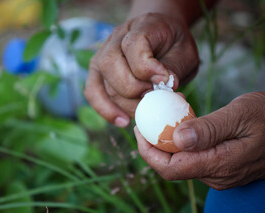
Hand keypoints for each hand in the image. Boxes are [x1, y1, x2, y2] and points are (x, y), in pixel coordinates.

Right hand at [84, 12, 198, 126]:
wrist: (161, 38)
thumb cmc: (173, 46)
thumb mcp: (184, 53)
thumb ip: (173, 68)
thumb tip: (163, 86)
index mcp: (140, 26)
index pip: (133, 46)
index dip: (148, 68)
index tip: (166, 81)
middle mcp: (115, 38)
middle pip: (111, 66)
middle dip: (134, 89)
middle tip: (154, 99)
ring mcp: (102, 55)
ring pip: (102, 83)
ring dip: (125, 103)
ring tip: (146, 112)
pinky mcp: (98, 72)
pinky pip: (93, 92)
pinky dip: (106, 110)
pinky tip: (122, 121)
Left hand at [134, 92, 264, 189]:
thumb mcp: (239, 114)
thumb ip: (208, 129)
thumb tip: (175, 140)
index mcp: (218, 165)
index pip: (170, 169)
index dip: (148, 152)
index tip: (139, 130)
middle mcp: (216, 175)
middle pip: (172, 166)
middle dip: (154, 145)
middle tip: (146, 121)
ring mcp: (219, 173)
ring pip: (182, 161)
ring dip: (167, 142)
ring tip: (163, 117)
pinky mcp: (221, 167)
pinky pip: (194, 158)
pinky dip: (182, 142)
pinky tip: (182, 124)